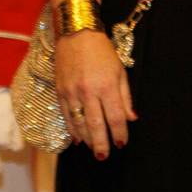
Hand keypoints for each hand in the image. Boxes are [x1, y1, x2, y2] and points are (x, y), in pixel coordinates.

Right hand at [54, 31, 133, 160]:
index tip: (122, 143)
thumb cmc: (102, 52)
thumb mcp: (120, 71)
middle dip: (101, 143)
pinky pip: (66, 116)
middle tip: (104, 156)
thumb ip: (125, 97)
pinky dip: (72, 129)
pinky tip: (78, 139)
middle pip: (95, 125)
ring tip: (93, 150)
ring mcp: (72, 93)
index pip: (115, 117)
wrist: (77, 35)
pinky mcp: (60, 92)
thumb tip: (131, 118)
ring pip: (79, 123)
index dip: (119, 132)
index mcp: (106, 86)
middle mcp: (88, 92)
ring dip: (86, 140)